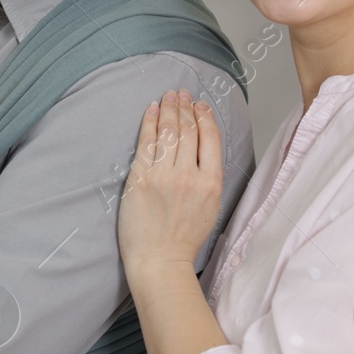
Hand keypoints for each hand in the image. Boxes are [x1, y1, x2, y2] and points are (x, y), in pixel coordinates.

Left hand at [118, 90, 222, 282]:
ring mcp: (165, 176)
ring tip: (169, 96)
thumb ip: (209, 178)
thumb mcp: (210, 207)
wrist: (160, 260)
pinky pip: (147, 142)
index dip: (205, 117)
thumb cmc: (184, 239)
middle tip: (182, 93)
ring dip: (169, 108)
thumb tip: (203, 150)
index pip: (211, 138)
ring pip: (169, 132)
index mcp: (212, 183)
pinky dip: (150, 122)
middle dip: (185, 107)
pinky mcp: (141, 178)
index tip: (200, 105)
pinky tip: (152, 110)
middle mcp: (190, 175)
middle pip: (189, 130)